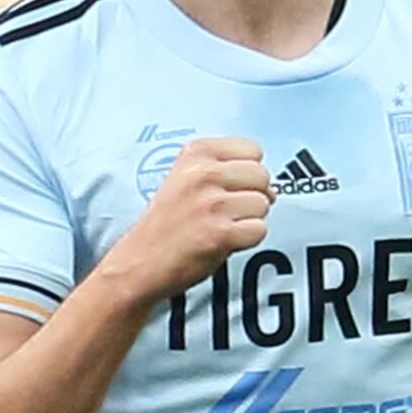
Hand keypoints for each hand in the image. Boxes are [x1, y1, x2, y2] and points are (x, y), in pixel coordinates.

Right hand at [103, 134, 273, 303]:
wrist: (140, 262)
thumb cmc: (166, 224)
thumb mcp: (185, 178)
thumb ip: (226, 172)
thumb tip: (272, 189)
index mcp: (196, 153)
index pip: (252, 149)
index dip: (247, 173)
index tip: (227, 188)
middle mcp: (203, 173)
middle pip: (262, 176)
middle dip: (252, 196)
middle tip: (225, 212)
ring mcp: (212, 203)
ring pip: (264, 204)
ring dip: (248, 220)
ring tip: (220, 227)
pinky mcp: (220, 233)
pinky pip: (259, 230)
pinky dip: (246, 240)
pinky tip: (223, 242)